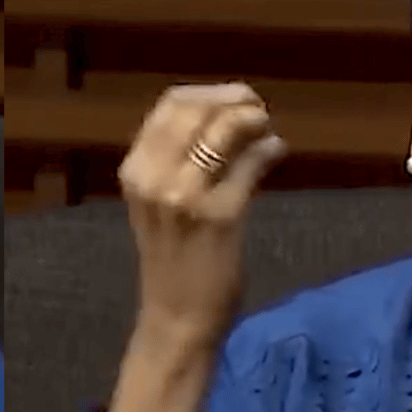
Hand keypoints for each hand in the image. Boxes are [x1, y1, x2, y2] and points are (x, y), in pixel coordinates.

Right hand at [118, 82, 287, 344]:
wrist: (176, 318)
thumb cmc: (172, 260)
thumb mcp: (158, 203)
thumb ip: (176, 161)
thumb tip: (224, 115)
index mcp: (135, 170)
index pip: (170, 105)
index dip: (209, 93)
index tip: (234, 100)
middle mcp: (154, 177)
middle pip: (198, 109)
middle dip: (235, 101)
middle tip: (258, 111)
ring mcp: (185, 197)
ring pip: (225, 130)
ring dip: (254, 121)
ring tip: (266, 131)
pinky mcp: (220, 216)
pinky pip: (250, 164)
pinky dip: (268, 150)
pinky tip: (276, 152)